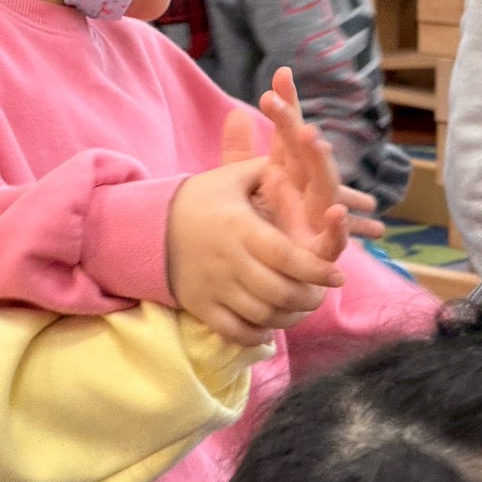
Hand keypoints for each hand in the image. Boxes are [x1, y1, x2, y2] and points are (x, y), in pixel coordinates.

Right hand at [166, 114, 344, 348]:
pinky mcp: (200, 306)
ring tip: (298, 307)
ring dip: (288, 316)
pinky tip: (268, 325)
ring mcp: (214, 286)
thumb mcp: (229, 179)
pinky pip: (235, 331)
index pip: (286, 256)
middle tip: (319, 294)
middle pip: (280, 292)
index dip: (316, 270)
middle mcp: (228, 261)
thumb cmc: (197, 200)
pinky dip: (257, 334)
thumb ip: (268, 170)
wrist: (144, 226)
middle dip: (309, 298)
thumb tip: (307, 147)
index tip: (337, 276)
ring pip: (262, 314)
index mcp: (240, 228)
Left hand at [257, 68, 351, 261]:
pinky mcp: (324, 250)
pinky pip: (335, 237)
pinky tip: (336, 211)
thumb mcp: (248, 187)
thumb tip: (235, 113)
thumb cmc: (270, 229)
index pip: (288, 133)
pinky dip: (338, 226)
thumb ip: (239, 153)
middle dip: (295, 126)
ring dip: (320, 161)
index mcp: (290, 172)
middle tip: (276, 100)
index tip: (280, 73)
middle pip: (304, 152)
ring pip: (325, 185)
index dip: (286, 105)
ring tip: (308, 135)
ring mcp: (320, 216)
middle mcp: (308, 189)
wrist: (281, 278)